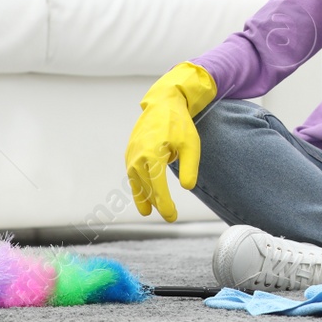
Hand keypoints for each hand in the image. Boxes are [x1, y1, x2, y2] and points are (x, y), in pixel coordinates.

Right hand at [125, 62, 216, 221]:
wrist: (163, 103)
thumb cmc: (179, 124)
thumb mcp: (191, 144)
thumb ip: (190, 167)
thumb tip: (187, 188)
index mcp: (152, 155)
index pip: (157, 187)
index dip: (164, 204)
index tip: (172, 216)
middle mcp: (137, 156)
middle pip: (147, 187)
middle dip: (158, 203)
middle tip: (170, 217)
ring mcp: (131, 154)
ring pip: (137, 182)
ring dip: (144, 197)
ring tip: (149, 211)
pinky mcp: (129, 152)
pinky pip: (132, 175)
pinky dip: (137, 187)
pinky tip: (142, 198)